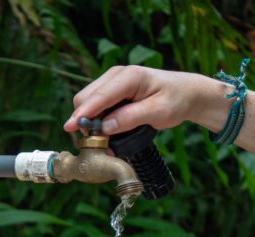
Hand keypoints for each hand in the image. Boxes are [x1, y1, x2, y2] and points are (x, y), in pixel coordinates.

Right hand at [63, 66, 213, 135]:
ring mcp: (112, 81)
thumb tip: (105, 128)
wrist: (185, 92)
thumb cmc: (175, 100)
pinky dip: (95, 119)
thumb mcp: (158, 112)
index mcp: (129, 77)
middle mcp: (116, 75)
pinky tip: (105, 131)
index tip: (69, 127)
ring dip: (89, 121)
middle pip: (86, 97)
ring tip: (102, 140)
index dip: (83, 113)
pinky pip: (95, 105)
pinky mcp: (111, 90)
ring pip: (87, 101)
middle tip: (94, 143)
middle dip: (84, 120)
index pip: (99, 96)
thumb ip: (131, 118)